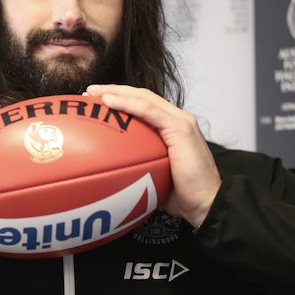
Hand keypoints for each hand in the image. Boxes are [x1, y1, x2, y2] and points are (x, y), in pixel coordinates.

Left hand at [85, 85, 220, 227]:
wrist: (207, 204)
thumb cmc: (183, 196)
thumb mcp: (155, 177)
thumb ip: (139, 167)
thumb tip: (112, 174)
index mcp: (173, 128)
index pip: (144, 105)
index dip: (120, 99)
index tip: (95, 103)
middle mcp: (178, 119)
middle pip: (141, 96)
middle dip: (112, 90)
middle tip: (88, 93)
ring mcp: (181, 121)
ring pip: (144, 97)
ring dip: (115, 91)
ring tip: (92, 93)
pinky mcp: (181, 128)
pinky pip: (149, 110)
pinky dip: (127, 103)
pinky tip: (108, 101)